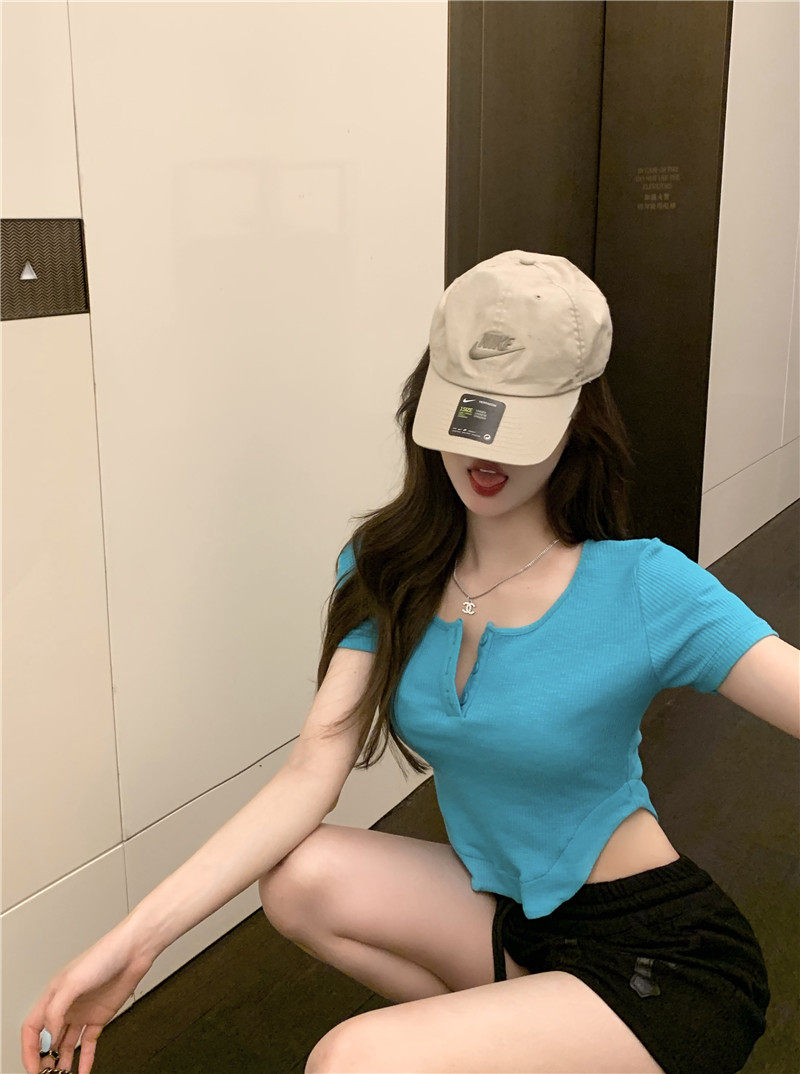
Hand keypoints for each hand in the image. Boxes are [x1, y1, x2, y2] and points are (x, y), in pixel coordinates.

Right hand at [20, 922, 154, 1073]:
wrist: (133, 951)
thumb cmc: (104, 956)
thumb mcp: (72, 982)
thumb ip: (56, 1011)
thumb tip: (49, 1037)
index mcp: (53, 995)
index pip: (32, 1027)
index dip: (29, 1049)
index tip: (33, 1067)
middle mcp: (66, 1006)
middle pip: (48, 1039)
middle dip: (44, 1059)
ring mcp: (83, 1013)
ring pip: (66, 1044)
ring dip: (63, 1062)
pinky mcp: (100, 1017)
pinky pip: (88, 1043)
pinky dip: (85, 1059)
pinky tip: (83, 1070)